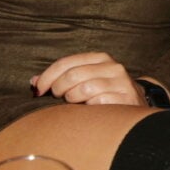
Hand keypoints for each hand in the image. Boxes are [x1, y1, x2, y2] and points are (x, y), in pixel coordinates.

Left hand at [32, 52, 146, 104]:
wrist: (136, 105)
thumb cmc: (104, 93)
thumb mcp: (85, 80)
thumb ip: (61, 78)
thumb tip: (33, 81)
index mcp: (100, 58)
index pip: (66, 63)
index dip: (47, 76)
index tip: (38, 90)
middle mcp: (112, 66)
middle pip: (72, 75)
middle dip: (58, 89)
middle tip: (57, 99)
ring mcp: (120, 82)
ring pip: (83, 89)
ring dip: (73, 100)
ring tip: (75, 104)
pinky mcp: (126, 98)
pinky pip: (97, 102)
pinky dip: (88, 108)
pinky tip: (90, 110)